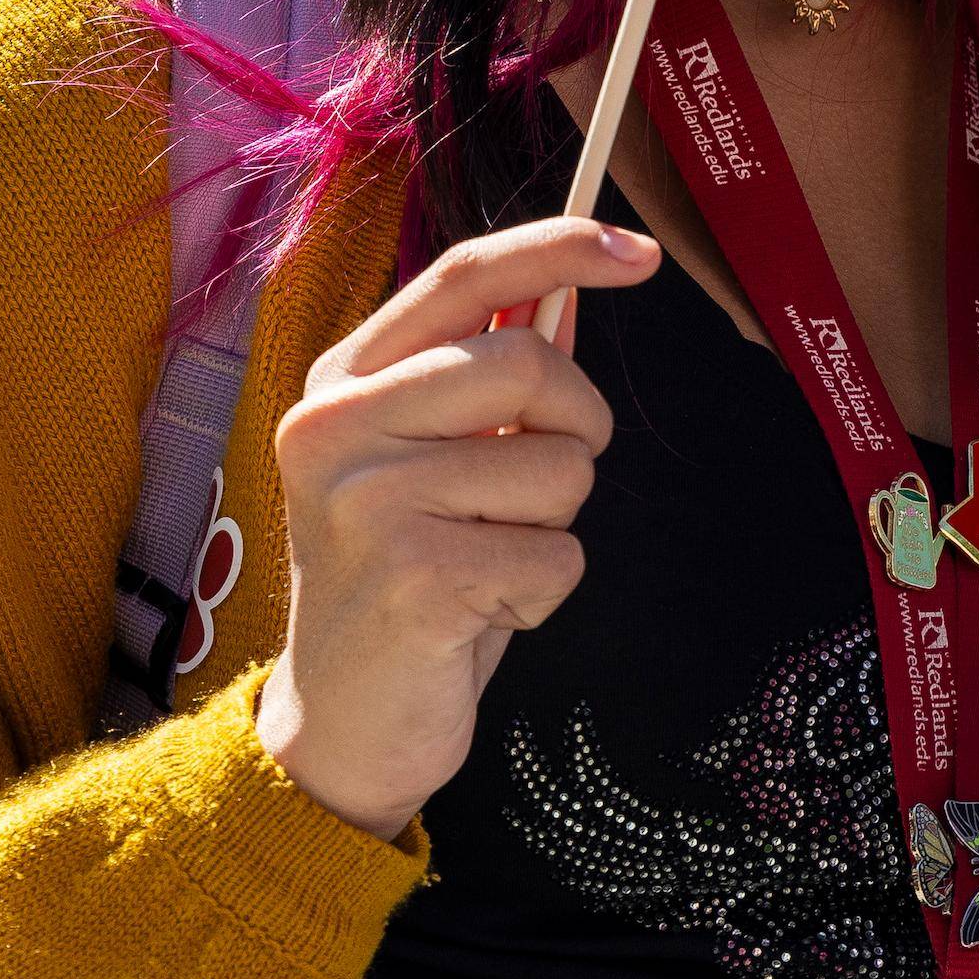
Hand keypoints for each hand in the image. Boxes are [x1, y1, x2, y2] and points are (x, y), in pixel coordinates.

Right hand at [254, 216, 659, 841]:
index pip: (462, 277)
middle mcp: (335, 426)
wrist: (340, 730)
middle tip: (536, 490)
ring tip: (485, 560)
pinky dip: (544, 590)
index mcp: (341, 382)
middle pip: (529, 363)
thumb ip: (491, 377)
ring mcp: (366, 501)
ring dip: (554, 525)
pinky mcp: (412, 577)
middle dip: (574, 427)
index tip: (642, 253)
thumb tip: (575, 289)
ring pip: (558, 467)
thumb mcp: (436, 461)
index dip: (558, 249)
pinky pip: (557, 555)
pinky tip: (481, 614)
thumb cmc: (409, 578)